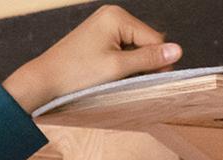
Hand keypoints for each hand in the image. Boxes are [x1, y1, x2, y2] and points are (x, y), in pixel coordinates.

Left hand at [1, 6, 181, 111]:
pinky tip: (110, 75)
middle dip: (144, 62)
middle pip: (145, 41)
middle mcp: (111, 15)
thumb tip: (178, 50)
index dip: (158, 61)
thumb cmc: (77, 73)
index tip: (154, 82)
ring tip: (115, 79)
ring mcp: (104, 25)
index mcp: (117, 16)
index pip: (154, 38)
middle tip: (130, 82)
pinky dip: (122, 63)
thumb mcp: (117, 68)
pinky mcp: (98, 37)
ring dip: (132, 65)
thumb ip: (149, 59)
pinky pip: (122, 49)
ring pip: (134, 47)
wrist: (44, 81)